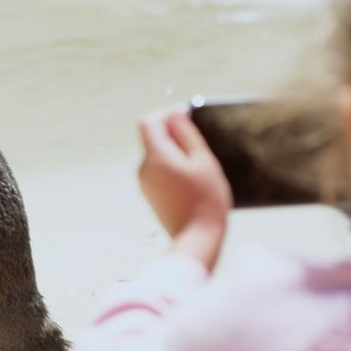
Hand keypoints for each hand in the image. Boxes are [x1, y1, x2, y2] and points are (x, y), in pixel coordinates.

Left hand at [137, 108, 231, 270]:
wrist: (197, 238)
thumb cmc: (206, 200)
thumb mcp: (203, 160)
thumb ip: (186, 133)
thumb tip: (174, 112)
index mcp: (156, 156)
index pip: (149, 121)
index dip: (166, 114)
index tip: (187, 117)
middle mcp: (144, 168)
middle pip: (153, 138)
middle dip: (174, 134)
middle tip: (200, 145)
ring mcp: (145, 183)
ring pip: (158, 155)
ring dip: (176, 152)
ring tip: (199, 167)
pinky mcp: (150, 195)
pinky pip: (159, 171)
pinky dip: (174, 168)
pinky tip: (193, 180)